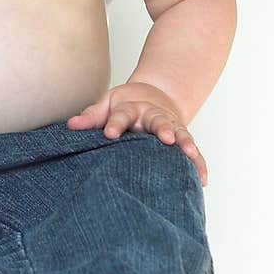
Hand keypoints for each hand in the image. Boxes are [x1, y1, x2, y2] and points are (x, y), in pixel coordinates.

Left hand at [67, 82, 207, 185]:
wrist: (153, 95)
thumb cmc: (125, 104)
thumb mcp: (107, 103)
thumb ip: (92, 116)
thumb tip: (71, 126)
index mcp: (132, 107)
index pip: (123, 114)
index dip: (116, 123)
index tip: (109, 133)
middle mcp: (153, 116)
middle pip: (159, 120)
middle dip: (163, 128)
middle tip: (166, 138)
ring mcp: (170, 126)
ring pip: (180, 133)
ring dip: (185, 143)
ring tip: (190, 154)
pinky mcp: (181, 138)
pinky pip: (193, 152)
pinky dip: (199, 164)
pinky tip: (202, 179)